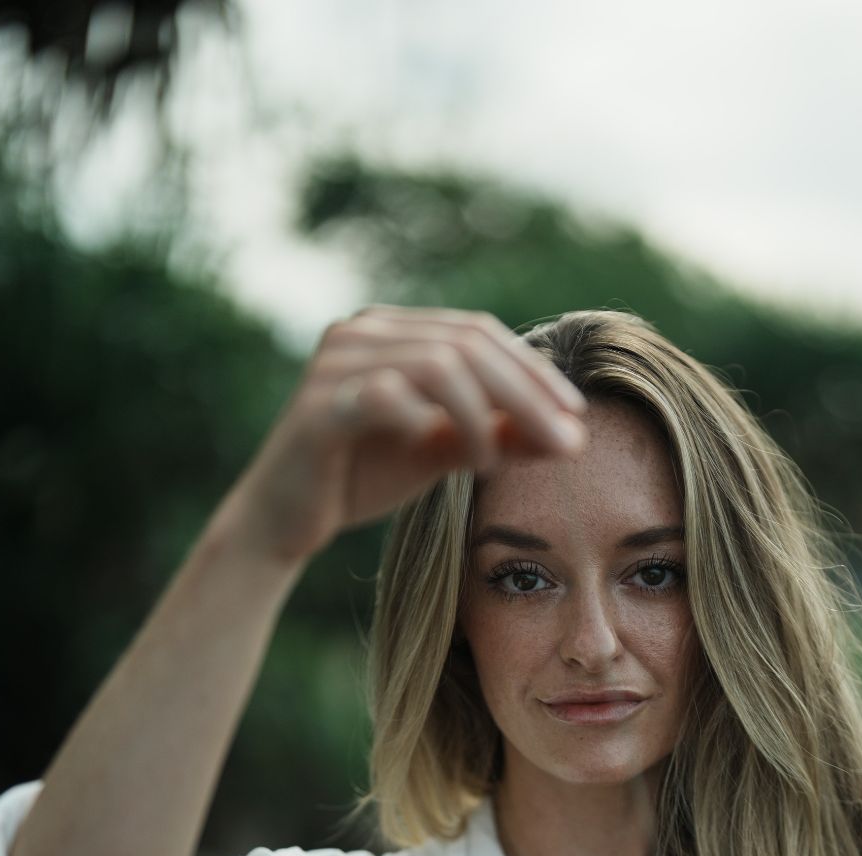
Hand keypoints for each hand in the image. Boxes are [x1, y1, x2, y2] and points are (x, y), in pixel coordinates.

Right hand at [212, 303, 588, 566]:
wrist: (286, 519)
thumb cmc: (363, 477)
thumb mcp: (444, 451)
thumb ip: (500, 435)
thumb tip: (571, 437)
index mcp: (393, 329)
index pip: (478, 333)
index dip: (532, 371)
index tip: (575, 416)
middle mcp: (362, 329)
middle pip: (465, 342)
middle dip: (524, 392)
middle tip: (563, 439)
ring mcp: (336, 361)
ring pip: (434, 362)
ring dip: (483, 410)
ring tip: (499, 459)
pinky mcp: (319, 404)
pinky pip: (386, 396)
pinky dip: (432, 423)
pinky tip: (463, 459)